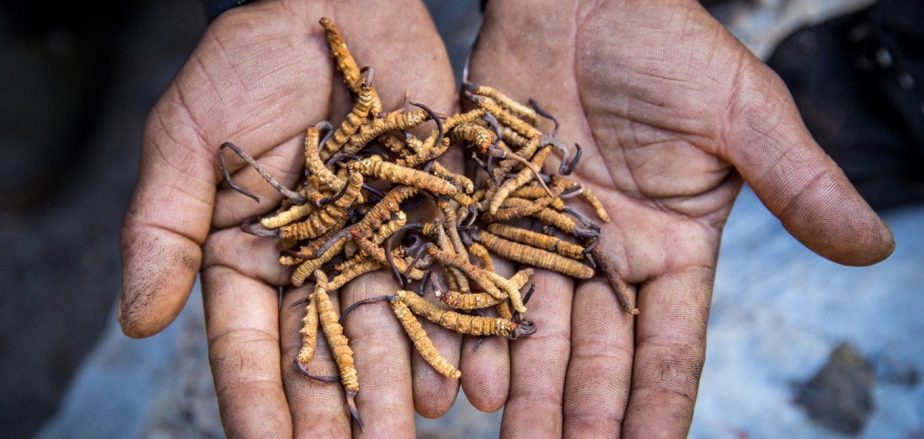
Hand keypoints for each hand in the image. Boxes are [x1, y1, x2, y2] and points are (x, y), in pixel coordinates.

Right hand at [116, 1, 501, 435]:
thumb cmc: (248, 63)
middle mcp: (318, 265)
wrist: (334, 6)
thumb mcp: (187, 137)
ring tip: (411, 434)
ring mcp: (378, 245)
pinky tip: (471, 382)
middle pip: (326, 354)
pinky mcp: (433, 217)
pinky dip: (461, 331)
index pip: (249, 347)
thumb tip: (137, 323)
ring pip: (391, 331)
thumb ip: (164, 226)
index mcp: (251, 258)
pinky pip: (449, 282)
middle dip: (339, 416)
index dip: (258, 404)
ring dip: (401, 389)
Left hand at [469, 0, 893, 435]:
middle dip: (583, 417)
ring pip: (535, 332)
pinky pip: (480, 280)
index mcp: (672, 249)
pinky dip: (474, 328)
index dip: (661, 406)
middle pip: (596, 355)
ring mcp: (544, 238)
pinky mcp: (491, 211)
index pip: (670, 345)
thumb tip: (874, 248)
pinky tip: (468, 379)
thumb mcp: (744, 113)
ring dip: (526, 392)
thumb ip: (799, 183)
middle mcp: (606, 257)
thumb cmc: (669, 44)